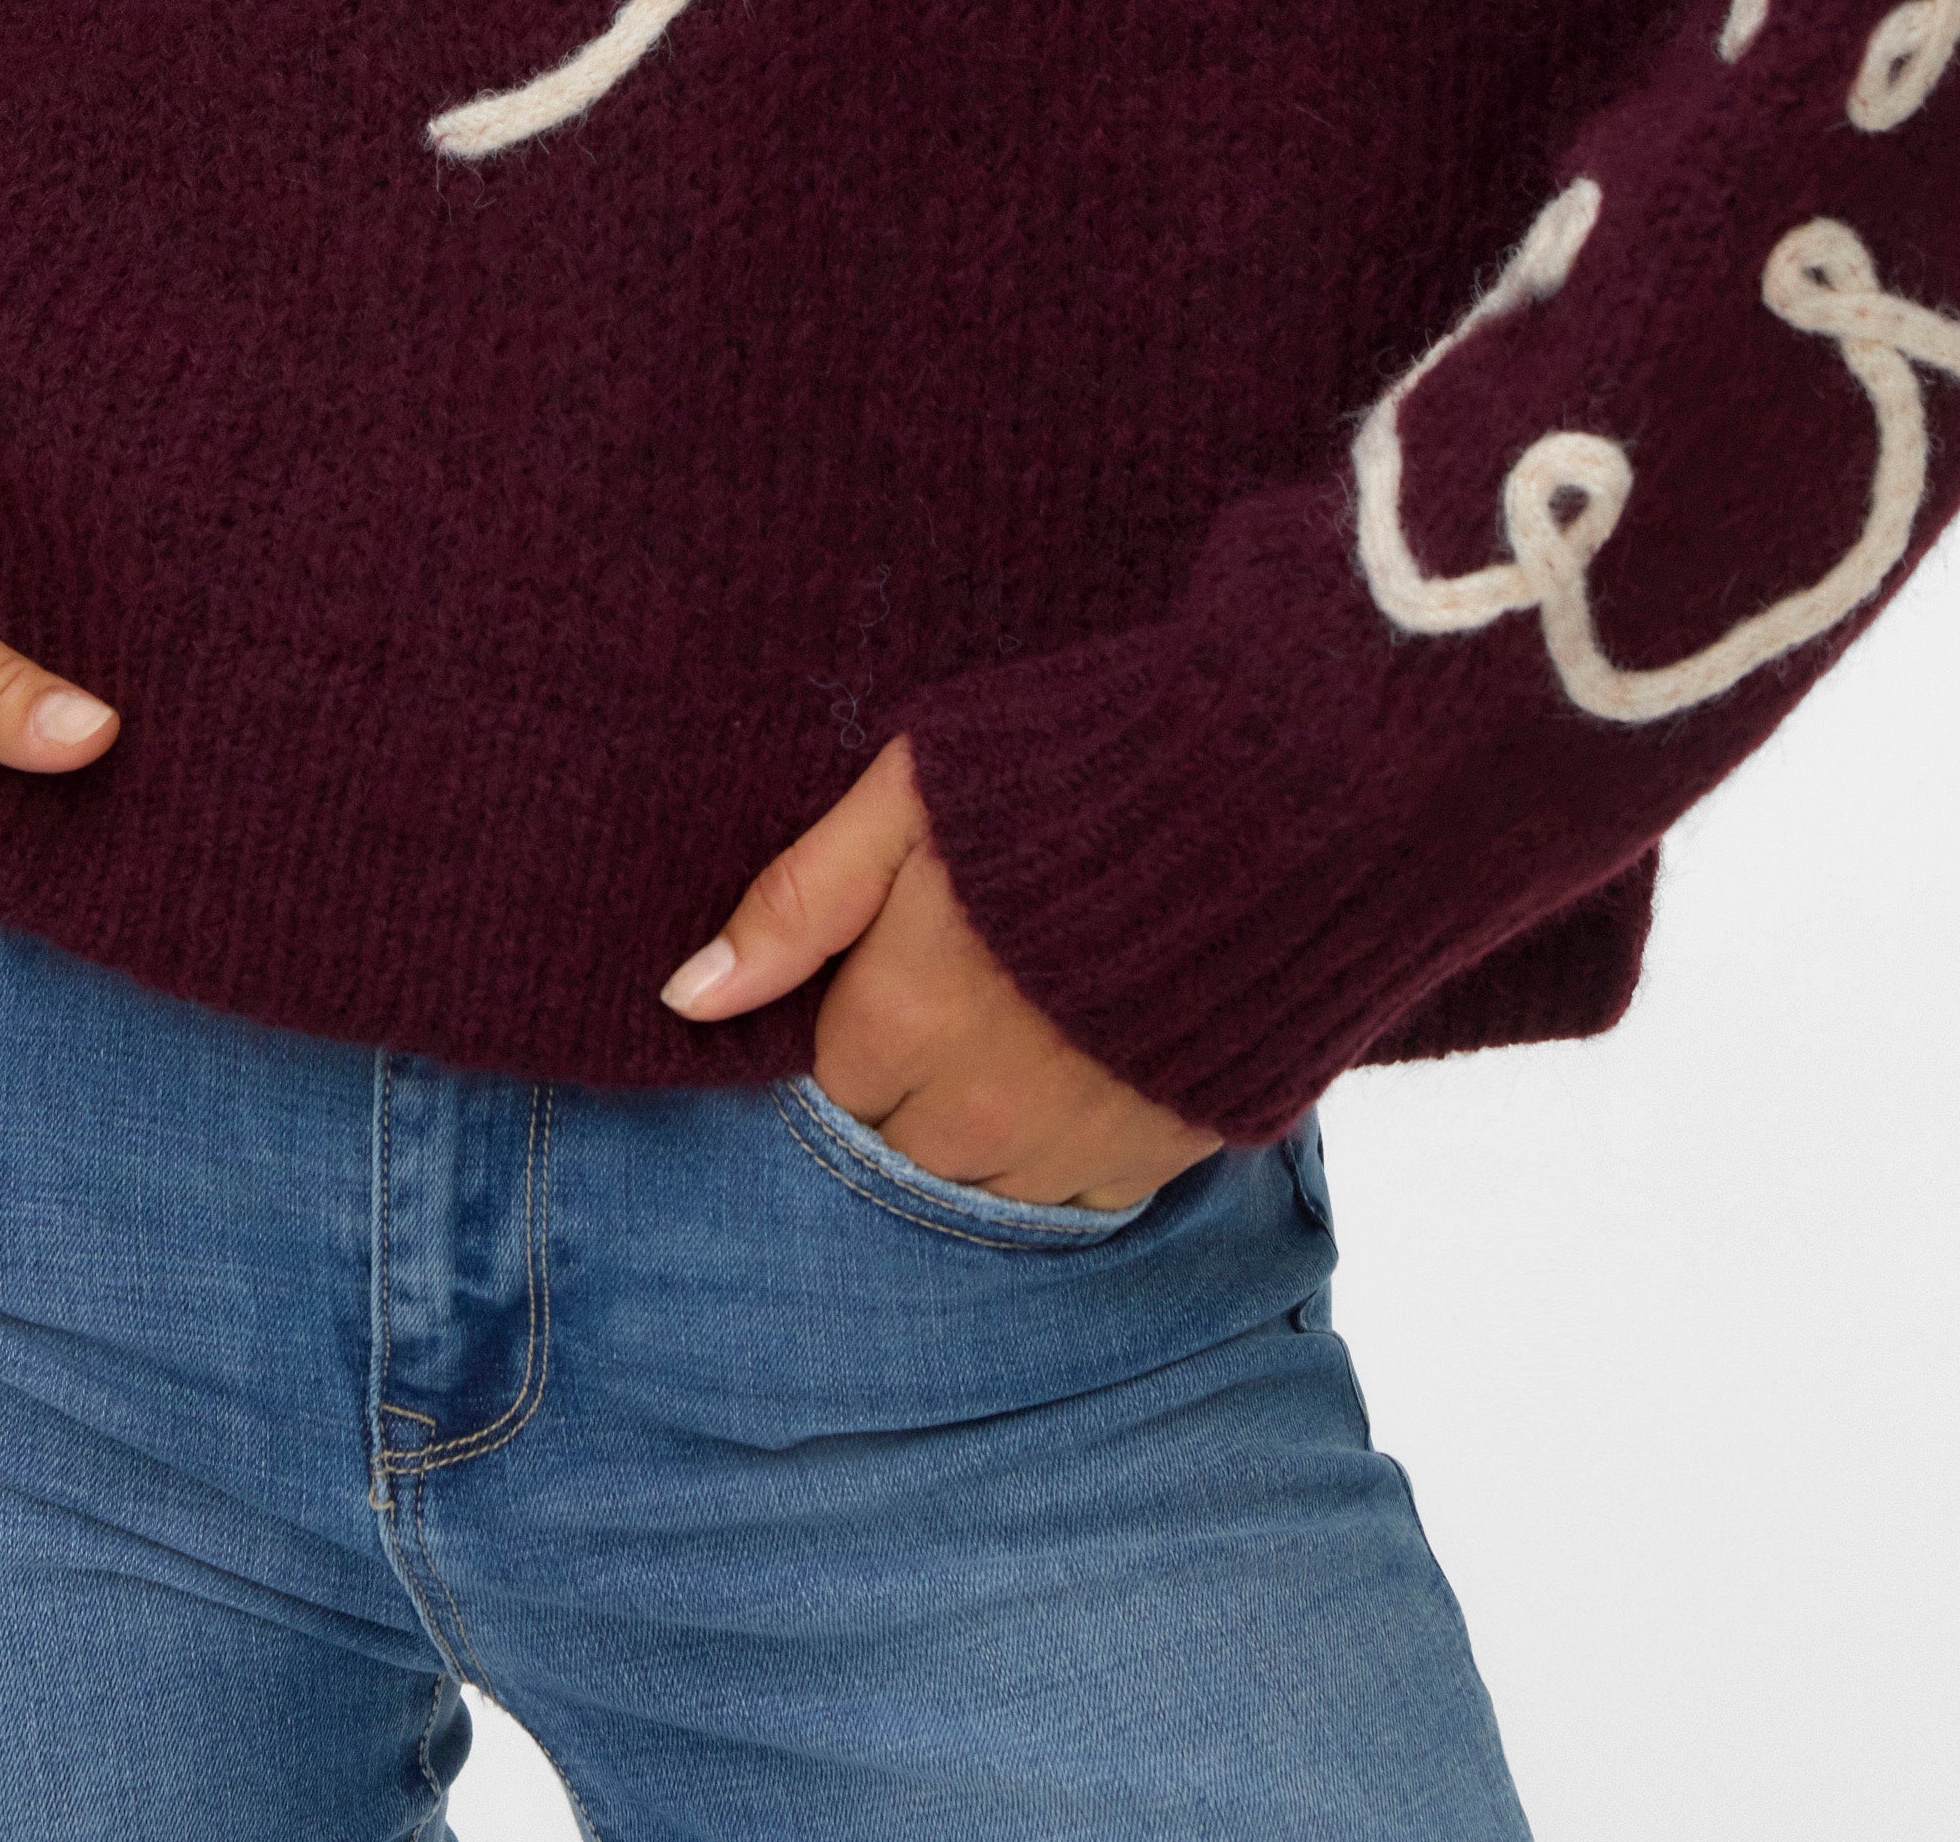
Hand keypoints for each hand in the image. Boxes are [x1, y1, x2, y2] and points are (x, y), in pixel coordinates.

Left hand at [658, 731, 1224, 1208]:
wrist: (1272, 798)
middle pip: (906, 1136)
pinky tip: (1098, 1050)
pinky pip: (1082, 1189)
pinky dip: (1076, 1138)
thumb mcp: (905, 797)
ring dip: (993, 1117)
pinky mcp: (1165, 1152)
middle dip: (920, 1071)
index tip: (906, 953)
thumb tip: (687, 997)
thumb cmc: (1074, 770)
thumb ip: (797, 903)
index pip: (835, 1073)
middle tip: (973, 975)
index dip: (864, 1007)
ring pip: (990, 1176)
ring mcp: (1077, 1143)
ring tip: (1037, 1011)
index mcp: (906, 1020)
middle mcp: (981, 1111)